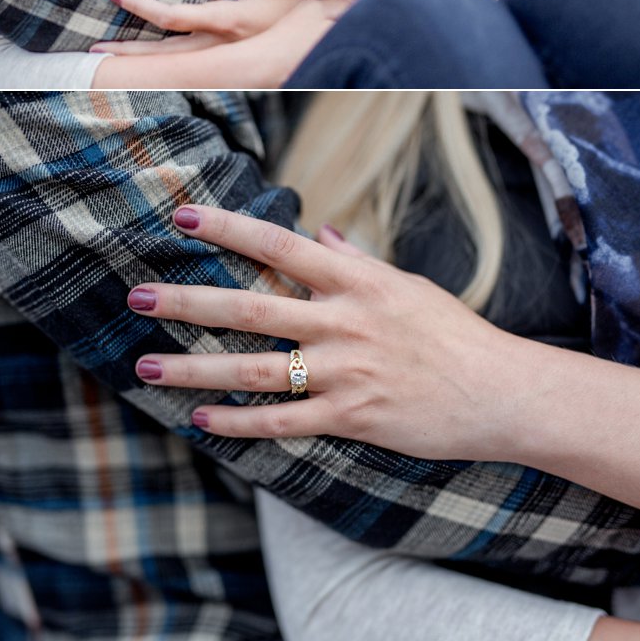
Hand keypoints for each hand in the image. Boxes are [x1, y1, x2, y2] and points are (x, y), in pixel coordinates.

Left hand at [94, 0, 320, 49]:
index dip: (140, 5)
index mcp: (222, 23)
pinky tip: (138, 63)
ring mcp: (214, 61)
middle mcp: (213, 48)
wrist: (312, 45)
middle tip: (93, 48)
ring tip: (107, 57)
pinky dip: (155, 66)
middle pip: (159, 53)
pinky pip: (178, 67)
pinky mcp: (217, 66)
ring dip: (136, 62)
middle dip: (126, 51)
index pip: (171, 16)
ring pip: (166, 65)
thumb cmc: (288, 13)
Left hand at [127, 206, 515, 461]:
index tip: (183, 217)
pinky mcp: (352, 418)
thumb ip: (355, 261)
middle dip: (188, 300)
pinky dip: (239, 423)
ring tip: (148, 364)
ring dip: (196, 368)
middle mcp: (342, 321)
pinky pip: (283, 421)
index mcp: (353, 280)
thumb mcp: (404, 283)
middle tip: (137, 296)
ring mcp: (344, 372)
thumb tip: (322, 234)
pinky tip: (201, 418)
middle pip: (250, 307)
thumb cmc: (452, 332)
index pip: (278, 244)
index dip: (228, 228)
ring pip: (254, 369)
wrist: (502, 392)